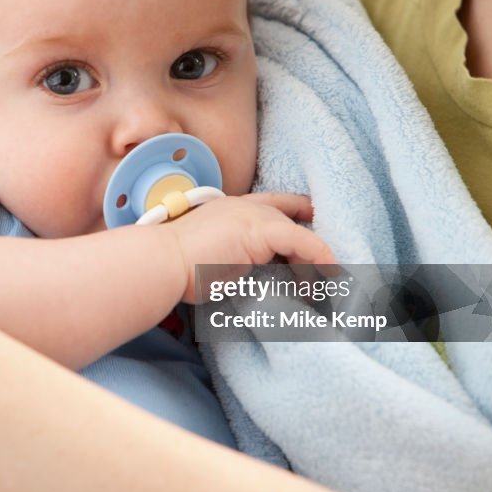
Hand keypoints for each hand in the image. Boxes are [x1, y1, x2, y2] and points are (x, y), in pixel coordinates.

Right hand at [163, 192, 334, 300]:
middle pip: (290, 221)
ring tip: (329, 288)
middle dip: (310, 248)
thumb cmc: (173, 268)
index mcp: (228, 208)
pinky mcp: (259, 231)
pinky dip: (320, 258)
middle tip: (328, 274)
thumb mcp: (211, 260)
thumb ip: (235, 262)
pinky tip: (331, 273)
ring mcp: (251, 215)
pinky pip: (302, 242)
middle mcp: (242, 206)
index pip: (271, 204)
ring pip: (298, 235)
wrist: (160, 262)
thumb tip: (256, 282)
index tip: (315, 223)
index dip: (297, 211)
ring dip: (315, 263)